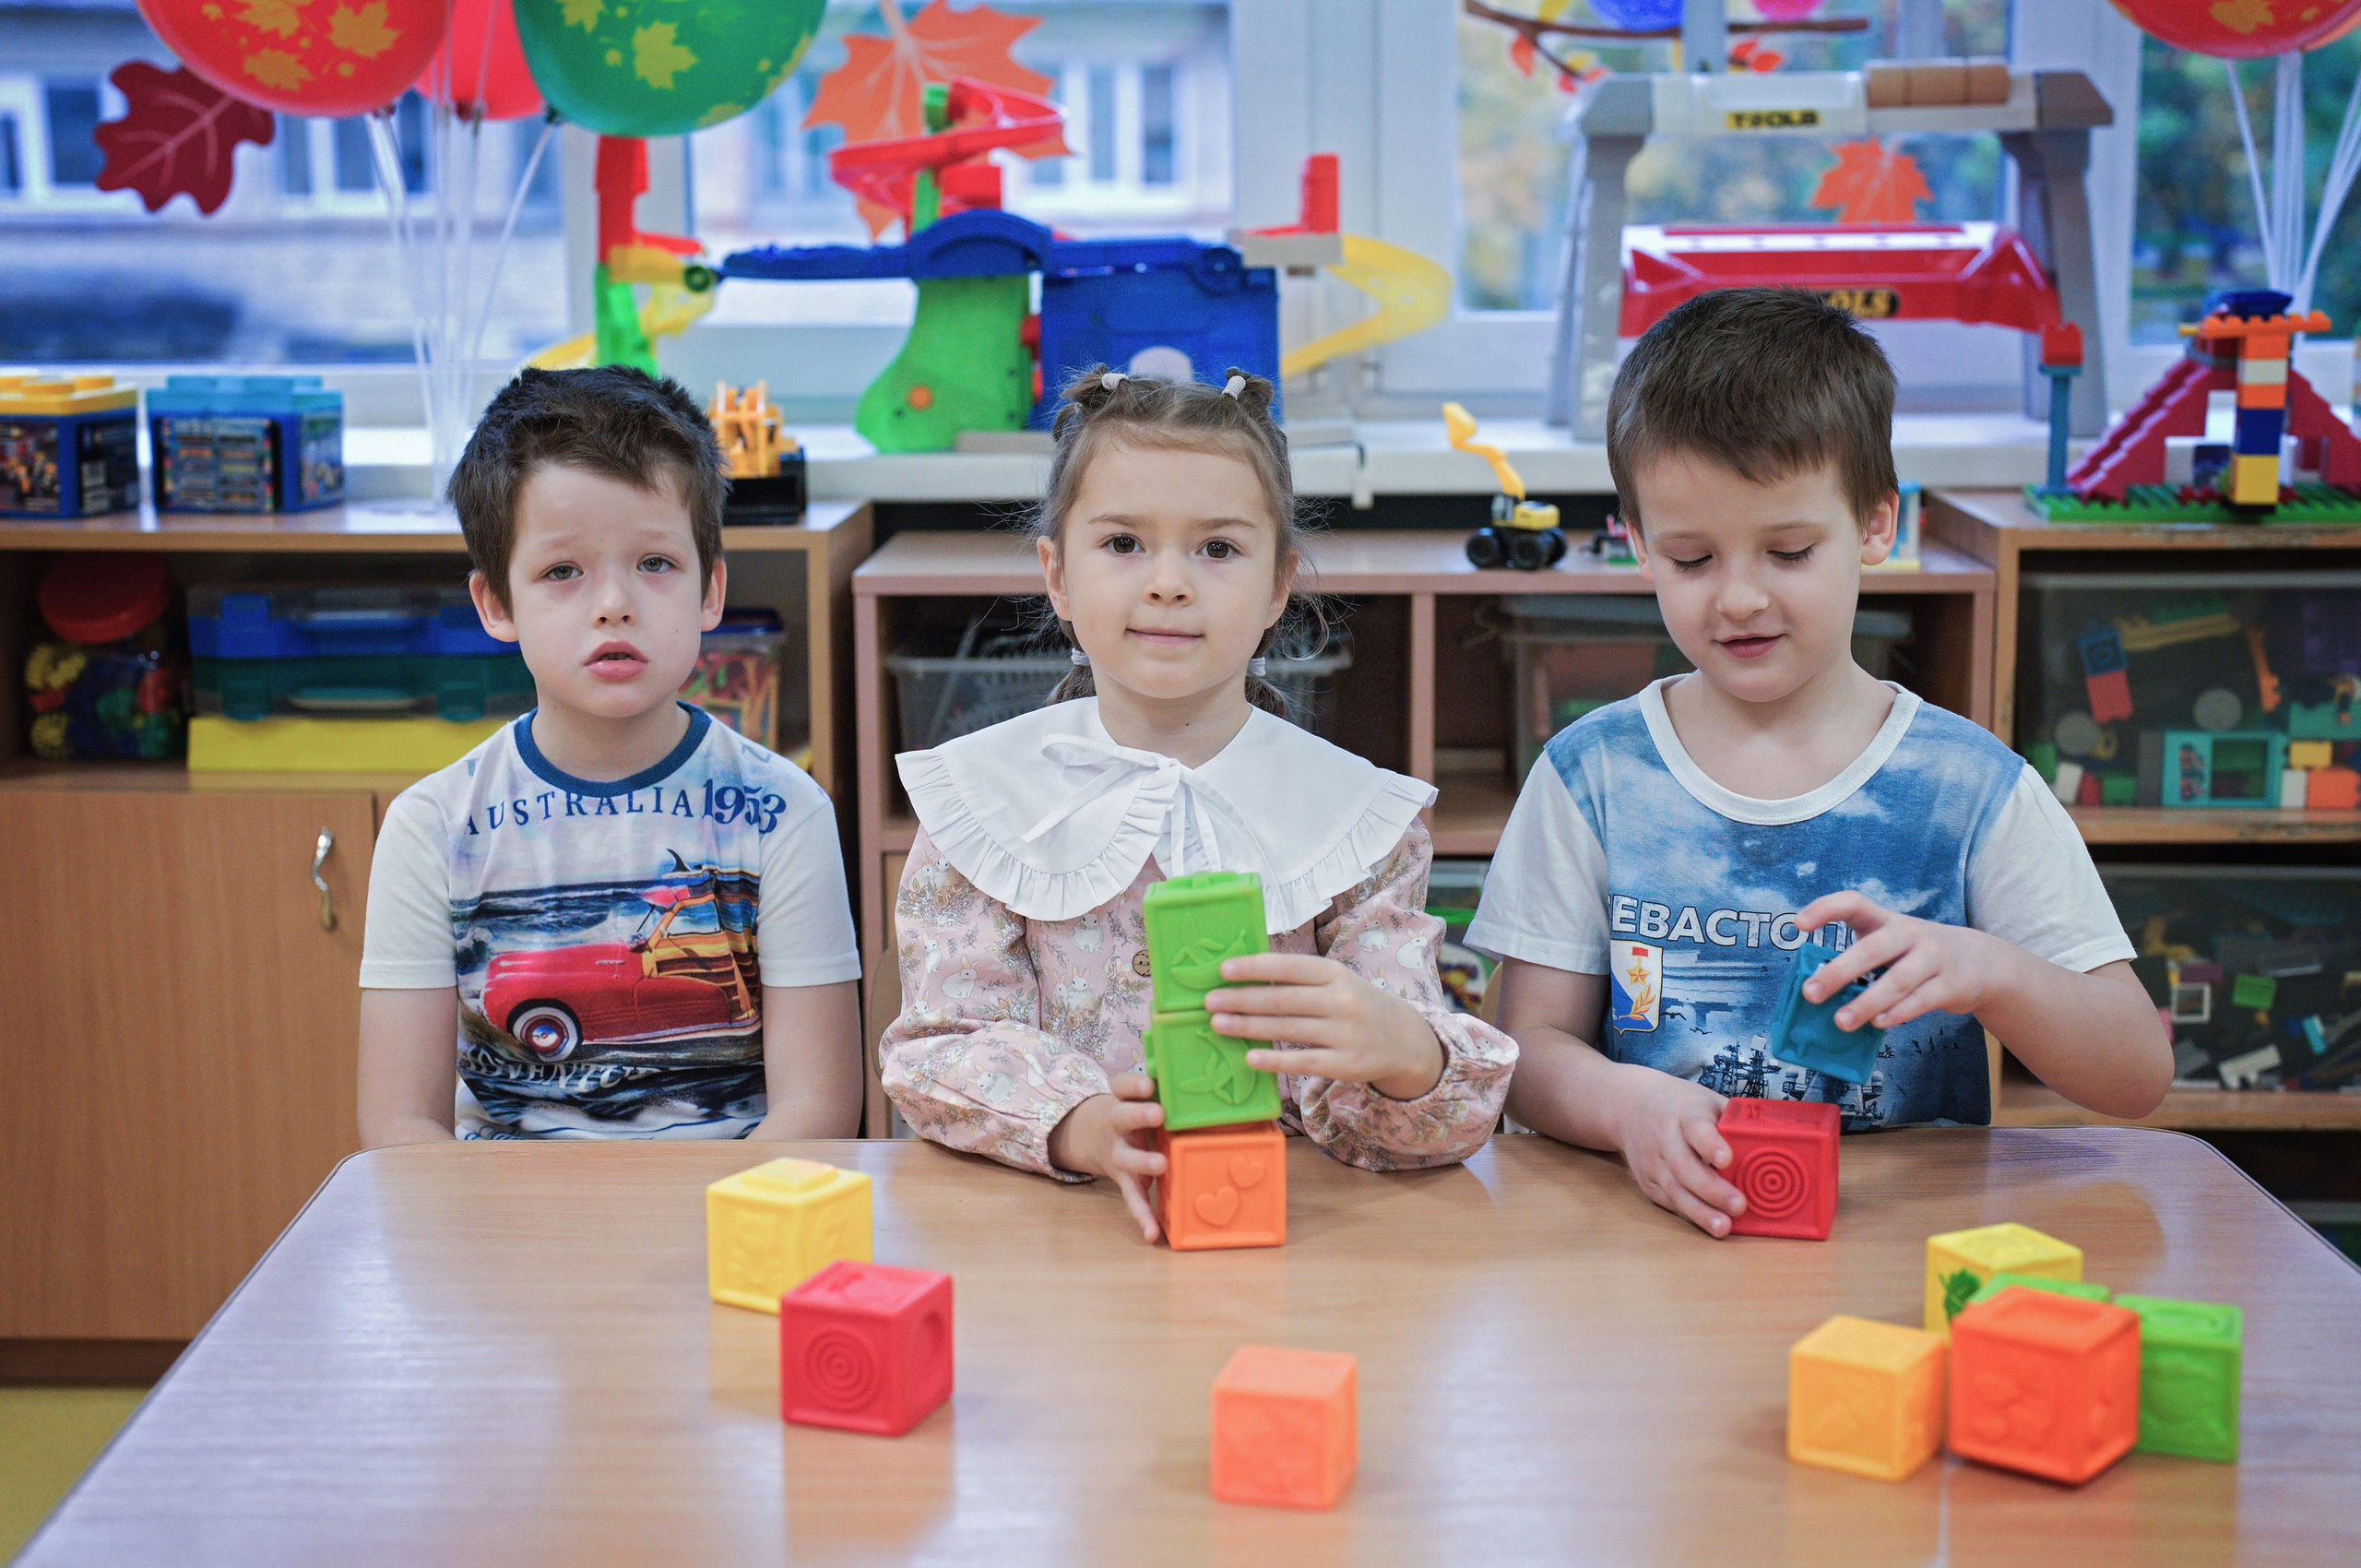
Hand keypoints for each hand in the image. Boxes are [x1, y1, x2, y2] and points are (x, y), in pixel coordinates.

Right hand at [1045, 1072, 1166, 1241]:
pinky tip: (1152, 1233)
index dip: (1135, 1083)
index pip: (1123, 1084)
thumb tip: (1219, 1073)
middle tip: (1158, 1114)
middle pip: (1122, 1116)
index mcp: (1124, 1099)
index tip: (1151, 1082)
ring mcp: (1119, 1153)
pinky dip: (1142, 1215)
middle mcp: (1118, 1124)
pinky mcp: (1124, 1180)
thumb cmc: (1137, 1111)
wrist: (1097, 1135)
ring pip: (1125, 1157)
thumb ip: (1168, 1088)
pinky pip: (1132, 1198)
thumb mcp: (1144, 1095)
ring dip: (1142, 1161)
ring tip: (1160, 1165)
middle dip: (1139, 1115)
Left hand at [1207, 952, 1446, 1100]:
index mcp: (1336, 973)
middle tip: (1208, 1000)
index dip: (1256, 967)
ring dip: (1248, 1027)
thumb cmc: (1357, 1005)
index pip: (1290, 967)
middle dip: (1242, 999)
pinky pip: (1303, 1061)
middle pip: (1283, 1000)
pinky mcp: (1346, 1064)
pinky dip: (1273, 1060)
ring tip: (1218, 1023)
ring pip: (1288, 1029)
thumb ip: (1300, 980)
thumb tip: (1246, 976)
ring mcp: (1345, 1034)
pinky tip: (1249, 1057)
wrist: (1405, 1040)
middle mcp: (1342, 1001)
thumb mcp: (1337, 982)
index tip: (1223, 969)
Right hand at [1612, 1064, 1742, 1237]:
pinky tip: (1709, 1225)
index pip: (1696, 1127)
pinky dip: (1690, 1215)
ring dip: (1700, 1211)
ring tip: (1723, 1227)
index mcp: (1685, 1112)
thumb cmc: (1683, 1107)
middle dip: (1711, 1189)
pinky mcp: (1648, 1183)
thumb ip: (1734, 1121)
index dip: (1710, 1144)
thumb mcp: (1708, 1101)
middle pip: (1684, 1165)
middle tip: (1739, 1205)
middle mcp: (1664, 1137)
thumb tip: (1778, 1142)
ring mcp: (1653, 1162)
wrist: (1630, 1107)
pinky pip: (1669, 1202)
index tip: (1726, 1159)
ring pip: (1675, 1190)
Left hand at [1797, 892, 2009, 1030]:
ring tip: (1841, 1021)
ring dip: (1866, 1002)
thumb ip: (1860, 959)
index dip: (1825, 909)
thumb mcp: (1891, 944)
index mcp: (1886, 920)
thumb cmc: (1916, 954)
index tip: (1798, 925)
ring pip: (1896, 980)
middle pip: (1872, 949)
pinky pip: (1920, 1000)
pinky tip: (1877, 1023)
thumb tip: (1819, 988)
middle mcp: (1910, 933)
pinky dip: (1898, 1013)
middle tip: (1810, 993)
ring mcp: (1933, 958)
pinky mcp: (1950, 985)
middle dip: (1839, 972)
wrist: (1980, 961)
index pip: (1854, 903)